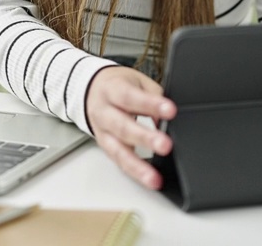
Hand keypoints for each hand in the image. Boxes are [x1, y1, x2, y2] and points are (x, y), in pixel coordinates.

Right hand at [85, 66, 174, 190]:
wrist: (91, 90)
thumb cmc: (118, 85)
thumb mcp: (137, 82)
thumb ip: (153, 96)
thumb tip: (167, 120)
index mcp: (111, 89)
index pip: (130, 97)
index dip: (150, 104)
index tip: (170, 111)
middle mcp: (103, 112)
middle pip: (122, 127)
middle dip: (144, 138)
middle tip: (165, 145)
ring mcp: (102, 132)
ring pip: (117, 150)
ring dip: (137, 166)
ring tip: (154, 178)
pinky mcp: (104, 147)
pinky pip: (119, 161)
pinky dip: (134, 171)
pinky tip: (148, 179)